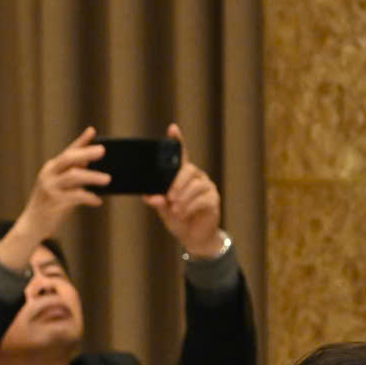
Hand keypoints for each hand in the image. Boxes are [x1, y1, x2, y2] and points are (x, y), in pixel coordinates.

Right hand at [0, 128, 108, 271]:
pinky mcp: (53, 202)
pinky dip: (89, 198)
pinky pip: (75, 196)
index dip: (80, 141)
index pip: (68, 151)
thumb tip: (90, 159)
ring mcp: (50, 187)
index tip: (92, 131)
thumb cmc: (50, 203)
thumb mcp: (61, 185)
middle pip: (68, 159)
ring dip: (92, 176)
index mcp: (51, 168)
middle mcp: (48, 174)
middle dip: (86, 153)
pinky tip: (97, 201)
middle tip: (103, 151)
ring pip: (74, 176)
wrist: (32, 224)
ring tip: (108, 179)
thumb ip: (73, 172)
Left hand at [145, 128, 226, 257]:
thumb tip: (151, 197)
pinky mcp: (213, 199)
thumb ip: (156, 201)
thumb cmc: (176, 217)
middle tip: (169, 198)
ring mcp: (207, 187)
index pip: (181, 155)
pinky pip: (202, 199)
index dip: (178, 140)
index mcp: (182, 176)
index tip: (172, 128)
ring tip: (175, 210)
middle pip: (188, 170)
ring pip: (195, 186)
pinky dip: (189, 207)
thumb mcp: (162, 209)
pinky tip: (183, 214)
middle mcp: (197, 177)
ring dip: (182, 199)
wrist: (192, 236)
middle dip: (177, 184)